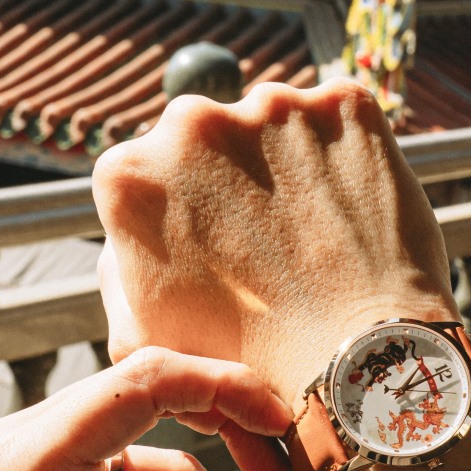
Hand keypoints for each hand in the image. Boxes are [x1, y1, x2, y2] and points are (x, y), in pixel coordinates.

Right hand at [93, 81, 470, 470]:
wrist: (355, 365)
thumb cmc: (246, 365)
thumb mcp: (140, 340)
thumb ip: (114, 274)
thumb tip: (122, 236)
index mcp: (127, 175)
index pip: (148, 180)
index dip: (184, 219)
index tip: (214, 252)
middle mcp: (191, 121)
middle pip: (208, 143)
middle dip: (230, 183)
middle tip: (268, 247)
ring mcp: (274, 106)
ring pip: (275, 129)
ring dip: (288, 168)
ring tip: (316, 238)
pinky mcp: (346, 105)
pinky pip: (342, 122)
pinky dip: (347, 159)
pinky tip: (352, 216)